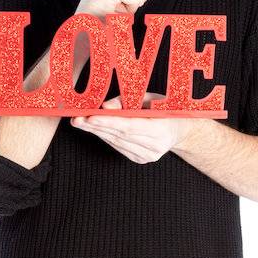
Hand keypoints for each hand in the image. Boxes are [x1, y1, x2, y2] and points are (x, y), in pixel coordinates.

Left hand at [70, 91, 198, 163]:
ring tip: (80, 123)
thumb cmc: (165, 109)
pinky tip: (94, 129)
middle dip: (95, 127)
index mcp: (161, 129)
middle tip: (76, 119)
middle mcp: (154, 146)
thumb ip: (128, 101)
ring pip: (116, 142)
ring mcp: (147, 156)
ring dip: (96, 132)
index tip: (89, 117)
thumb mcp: (151, 98)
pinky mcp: (140, 159)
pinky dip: (106, 137)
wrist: (181, 130)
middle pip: (119, 135)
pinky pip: (118, 146)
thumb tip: (105, 106)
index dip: (108, 122)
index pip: (129, 126)